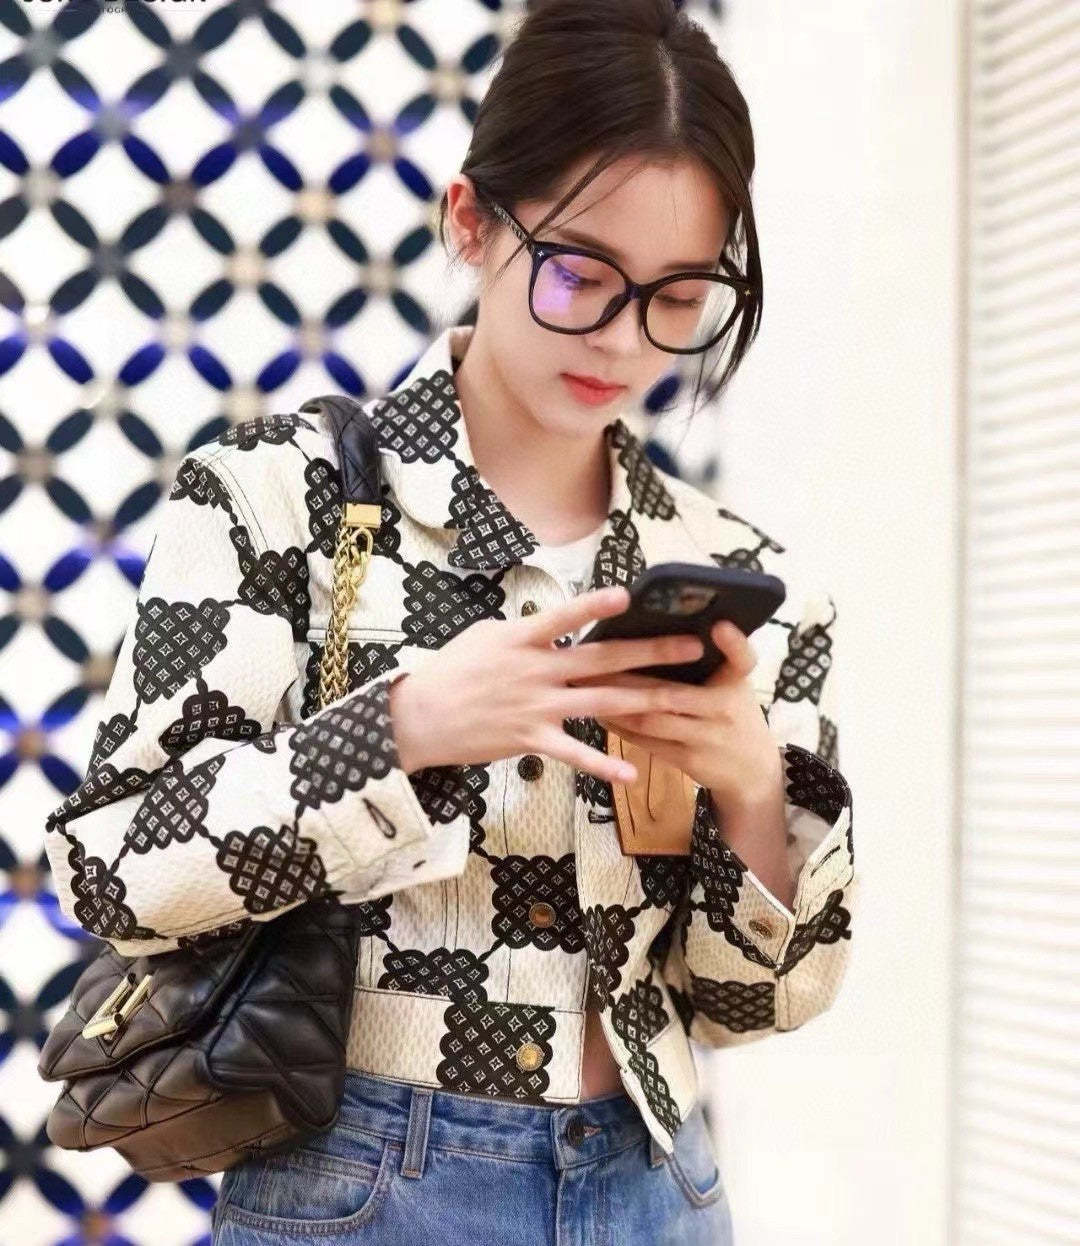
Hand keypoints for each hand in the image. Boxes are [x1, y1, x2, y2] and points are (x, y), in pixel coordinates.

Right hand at [387, 586, 705, 786]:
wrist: (420, 718)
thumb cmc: (451, 670)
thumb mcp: (485, 636)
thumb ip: (525, 629)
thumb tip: (552, 621)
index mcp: (521, 639)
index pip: (564, 617)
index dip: (595, 606)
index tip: (629, 596)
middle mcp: (535, 671)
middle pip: (602, 659)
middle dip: (651, 652)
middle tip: (692, 647)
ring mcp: (536, 707)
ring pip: (601, 702)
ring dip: (646, 699)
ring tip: (683, 697)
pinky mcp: (532, 739)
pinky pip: (575, 754)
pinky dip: (604, 764)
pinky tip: (632, 773)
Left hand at [585, 619, 782, 809]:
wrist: (752, 770)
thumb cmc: (733, 713)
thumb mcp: (733, 684)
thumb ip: (712, 660)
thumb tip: (663, 629)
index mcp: (737, 681)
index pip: (743, 658)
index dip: (733, 642)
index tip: (718, 625)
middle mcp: (725, 708)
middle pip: (671, 691)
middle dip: (626, 677)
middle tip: (592, 658)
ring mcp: (706, 737)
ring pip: (651, 719)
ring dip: (614, 703)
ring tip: (585, 685)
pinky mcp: (688, 759)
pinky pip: (647, 742)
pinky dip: (621, 727)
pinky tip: (599, 712)